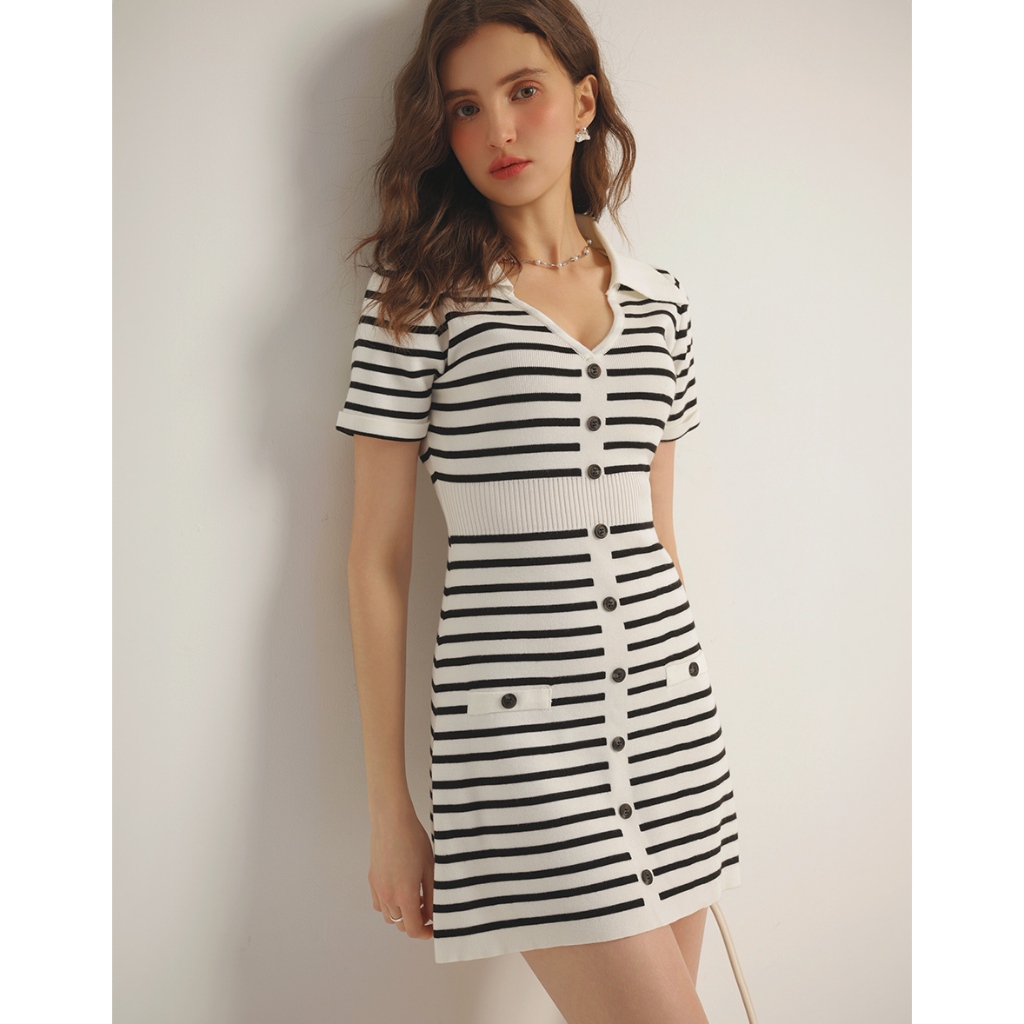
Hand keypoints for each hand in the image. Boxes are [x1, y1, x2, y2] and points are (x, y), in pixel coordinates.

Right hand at [368, 806, 433, 938]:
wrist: (391, 821)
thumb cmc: (413, 840)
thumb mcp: (429, 868)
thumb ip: (432, 896)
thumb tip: (433, 914)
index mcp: (404, 895)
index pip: (413, 929)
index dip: (425, 933)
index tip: (434, 928)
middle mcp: (388, 896)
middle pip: (401, 925)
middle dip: (415, 923)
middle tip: (428, 911)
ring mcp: (378, 889)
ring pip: (389, 917)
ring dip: (402, 915)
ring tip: (415, 900)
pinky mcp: (372, 880)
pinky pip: (379, 904)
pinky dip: (389, 906)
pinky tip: (400, 892)